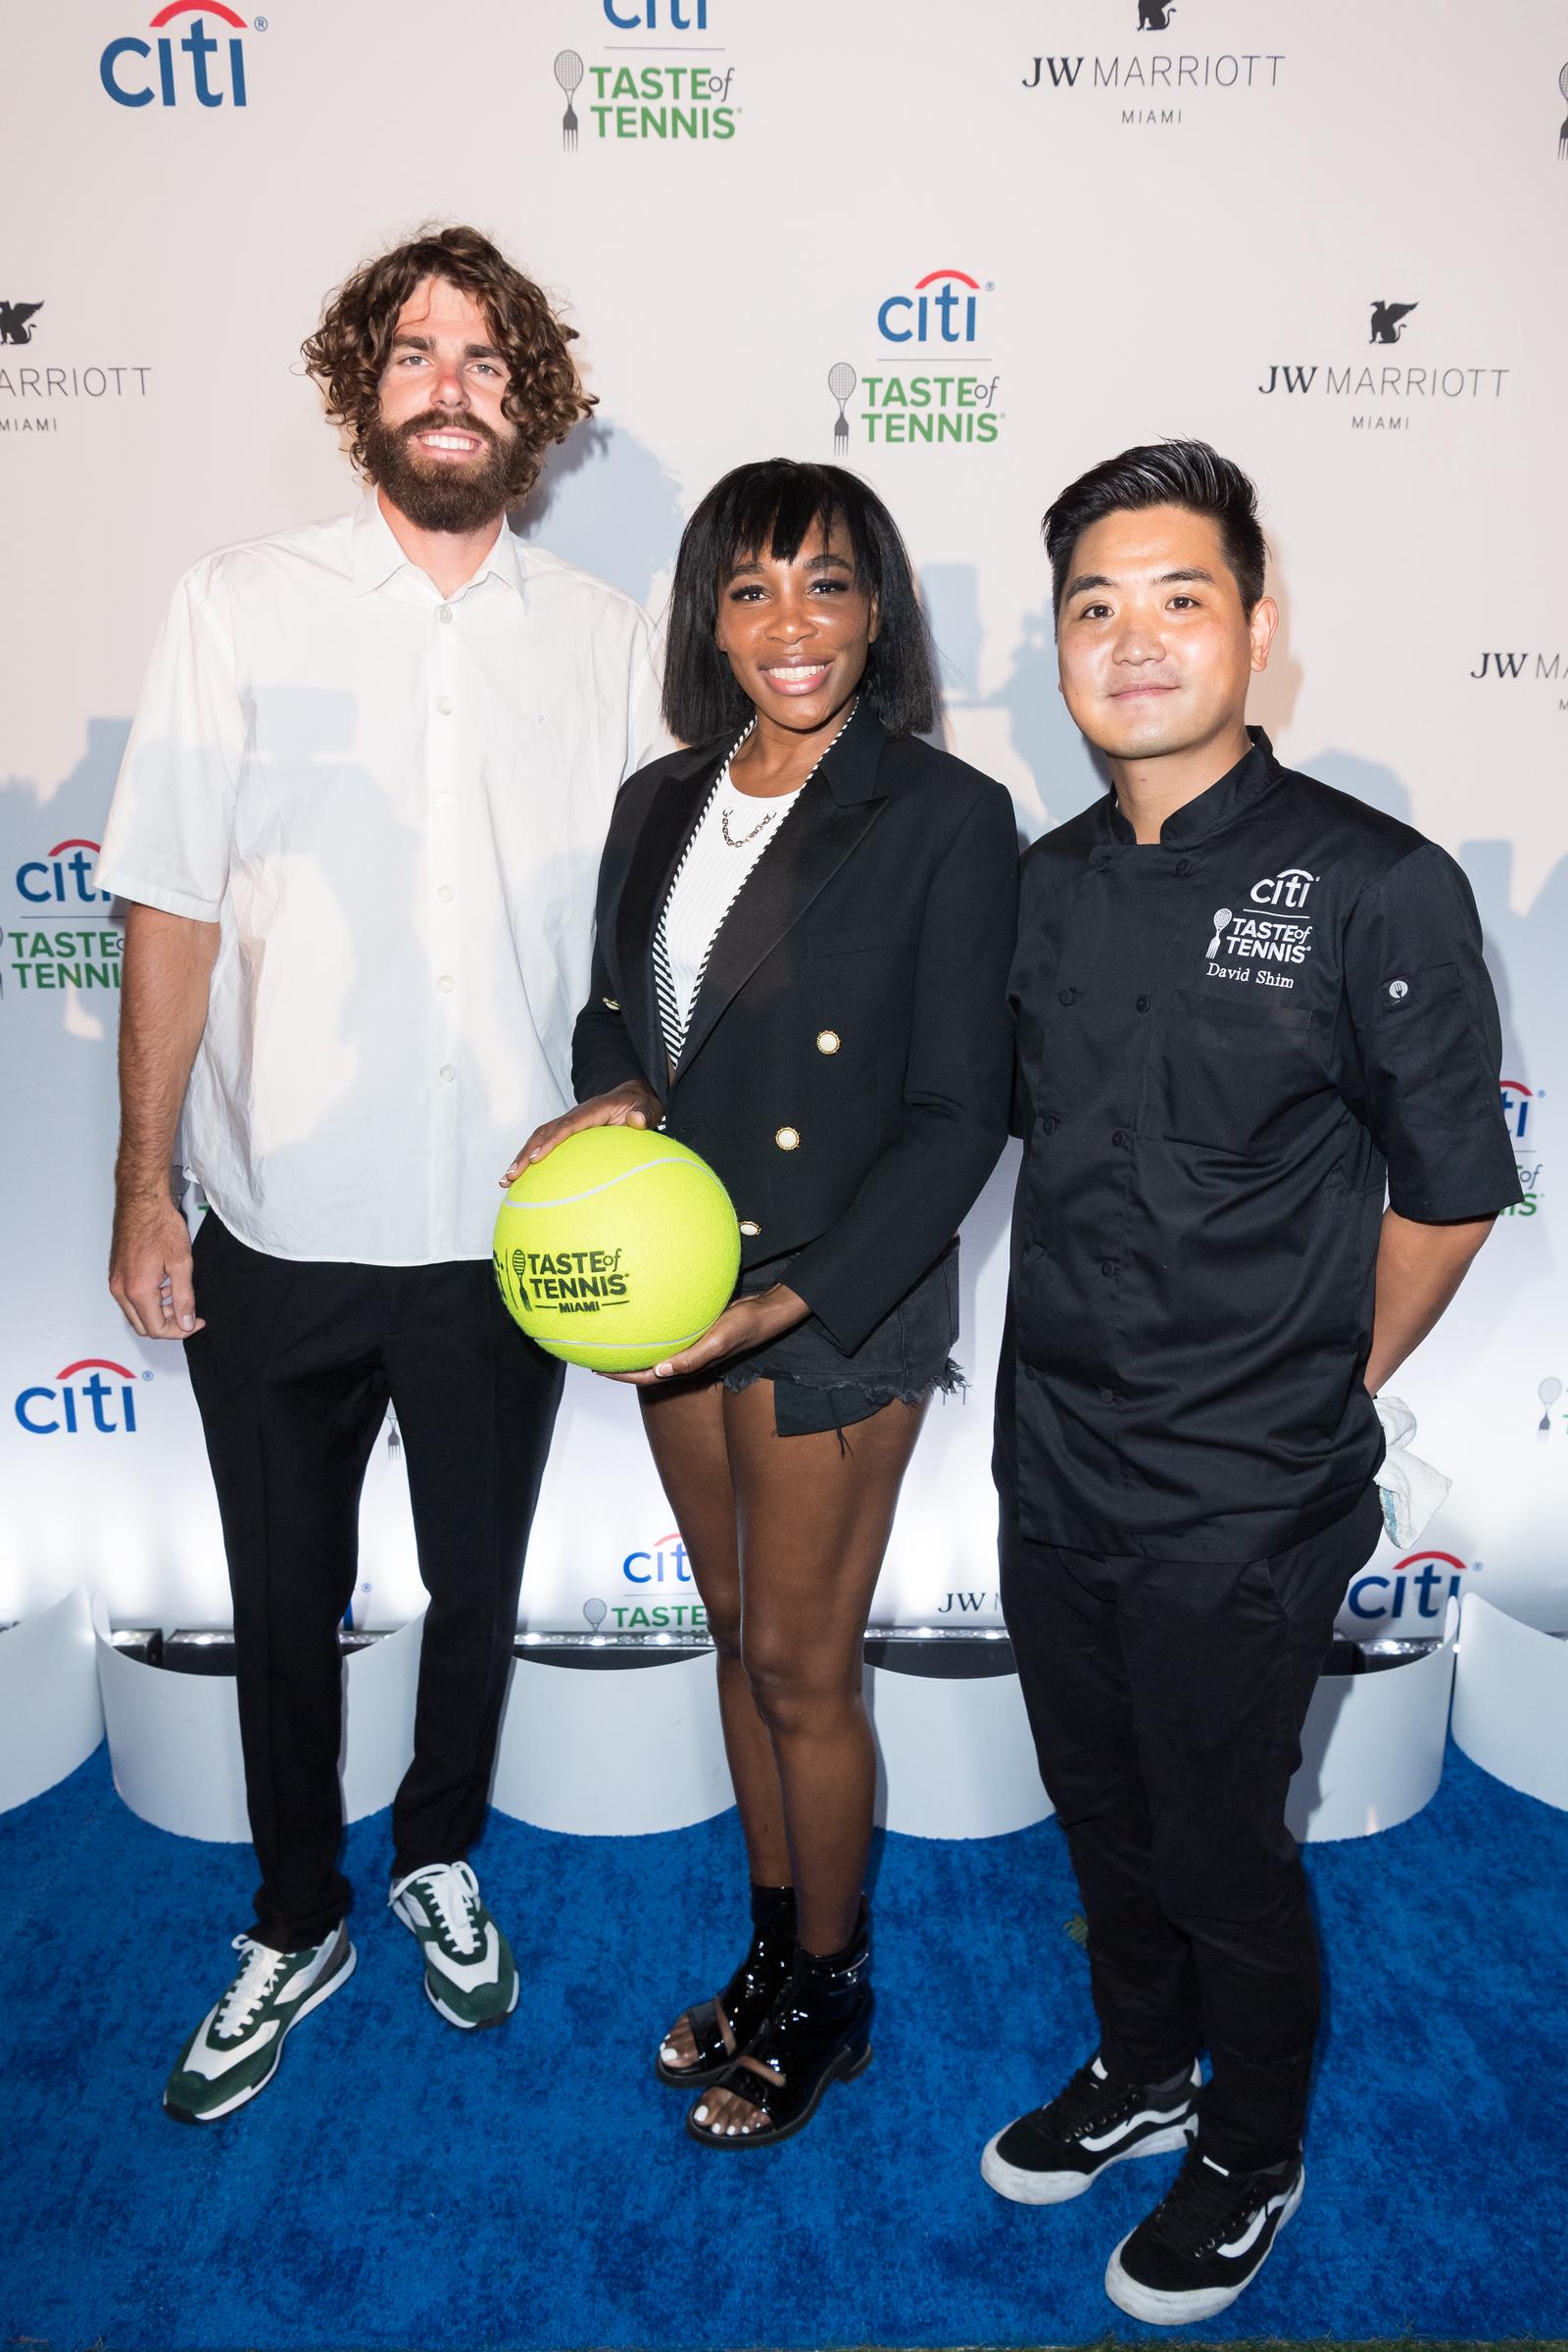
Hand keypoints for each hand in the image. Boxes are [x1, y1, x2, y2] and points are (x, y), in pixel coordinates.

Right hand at [109, 1191, 204, 1339]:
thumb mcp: (181, 1264)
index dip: (180, 1330)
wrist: (142, 1202)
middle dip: (168, 1325)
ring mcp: (115, 1282)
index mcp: (138, 1291)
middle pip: (143, 1326)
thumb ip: (184, 1298)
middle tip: (189, 1315)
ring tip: (178, 1297)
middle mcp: (121, 1290)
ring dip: (158, 1313)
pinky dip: (148, 1301)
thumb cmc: (160, 1225)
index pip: (157, 1329)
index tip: (197, 1322)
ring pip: (136, 1314)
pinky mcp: (116, 1274)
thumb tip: (187, 1322)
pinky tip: (164, 1286)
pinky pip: (130, 1299)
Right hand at [502, 1081, 663, 1184]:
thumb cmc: (639, 1106)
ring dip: (521, 1159)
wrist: (633, 1098)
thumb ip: (643, 1114)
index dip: (551, 1141)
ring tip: (506, 1181)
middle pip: (543, 1134)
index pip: (567, 1126)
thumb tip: (638, 1121)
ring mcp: (568, 1124)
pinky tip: (521, 1182)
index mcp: (591, 1111)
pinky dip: (530, 1161)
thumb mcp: (647, 1108)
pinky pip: (545, 1145)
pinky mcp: (566, 1133)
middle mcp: (574, 1116)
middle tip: (511, 1176)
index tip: (536, 1158)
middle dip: (525, 1154)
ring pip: (538, 1140)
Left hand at [607, 1283, 809, 1385]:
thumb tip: (659, 1371)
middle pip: (645, 1367)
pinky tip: (640, 1316)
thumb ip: (691, 1359)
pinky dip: (649, 1332)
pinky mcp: (692, 1333)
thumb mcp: (718, 1341)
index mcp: (686, 1366)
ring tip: (612, 1338)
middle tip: (595, 1353)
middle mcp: (683, 1359)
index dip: (622, 1375)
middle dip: (620, 1364)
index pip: (646, 1377)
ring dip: (633, 1349)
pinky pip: (665, 1336)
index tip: (599, 1368)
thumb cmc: (742, 1328)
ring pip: (653, 1352)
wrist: (761, 1313)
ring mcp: (687, 1346)